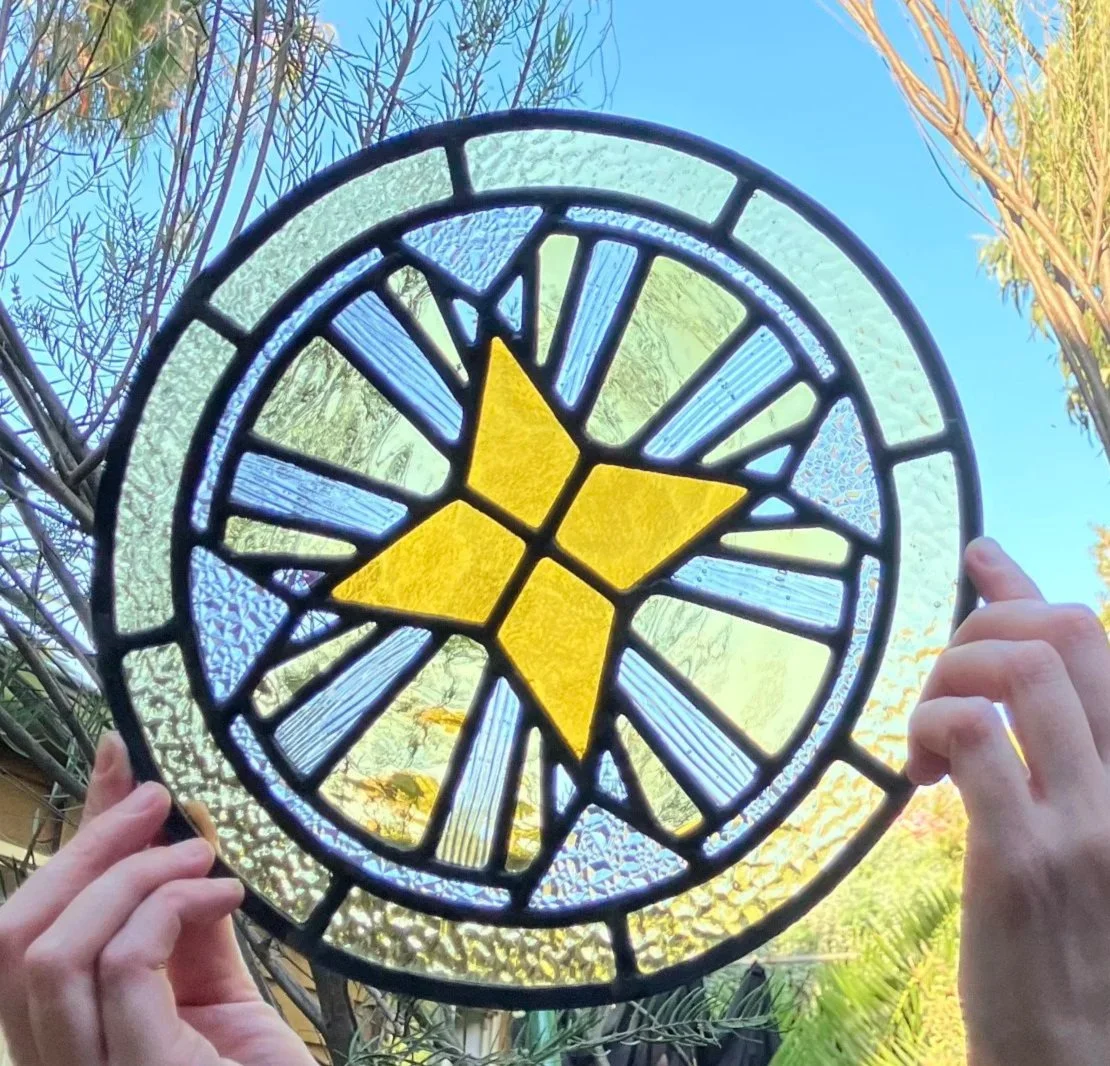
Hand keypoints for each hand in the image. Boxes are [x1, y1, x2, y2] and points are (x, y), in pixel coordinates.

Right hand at [0, 733, 316, 1065]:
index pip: (30, 931)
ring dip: (129, 876)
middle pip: (13, 936)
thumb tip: (179, 842)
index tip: (116, 756)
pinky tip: (226, 893)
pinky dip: (169, 908)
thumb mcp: (215, 997)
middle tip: (159, 799)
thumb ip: (185, 930)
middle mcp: (55, 1064)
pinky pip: (120, 967)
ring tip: (201, 856)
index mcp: (69, 1040)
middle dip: (86, 846)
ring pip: (49, 951)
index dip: (71, 837)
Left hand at [909, 538, 1109, 1065]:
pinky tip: (921, 775)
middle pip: (1063, 634)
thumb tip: (1002, 666)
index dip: (1026, 591)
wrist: (1078, 1056)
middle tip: (941, 687)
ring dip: (947, 677)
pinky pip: (970, 736)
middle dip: (978, 631)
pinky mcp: (1022, 857)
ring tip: (928, 734)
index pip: (1098, 641)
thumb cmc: (1076, 935)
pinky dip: (929, 729)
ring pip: (1016, 672)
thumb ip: (1055, 740)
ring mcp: (1087, 820)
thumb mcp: (1085, 826)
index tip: (978, 557)